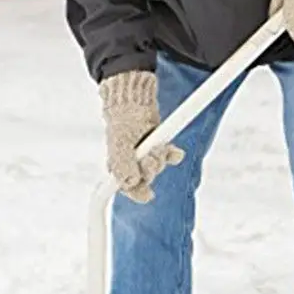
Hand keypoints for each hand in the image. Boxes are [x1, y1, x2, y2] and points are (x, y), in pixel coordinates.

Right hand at [98, 70, 183, 202]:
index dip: (139, 192)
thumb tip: (129, 182)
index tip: (148, 195)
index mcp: (117, 166)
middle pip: (147, 178)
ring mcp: (145, 155)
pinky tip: (175, 152)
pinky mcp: (158, 146)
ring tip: (156, 144)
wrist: (135, 99)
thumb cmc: (123, 119)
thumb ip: (122, 164)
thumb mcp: (120, 142)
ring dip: (160, 157)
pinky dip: (173, 154)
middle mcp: (131, 163)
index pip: (128, 188)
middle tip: (151, 156)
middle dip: (152, 168)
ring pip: (158, 167)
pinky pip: (170, 157)